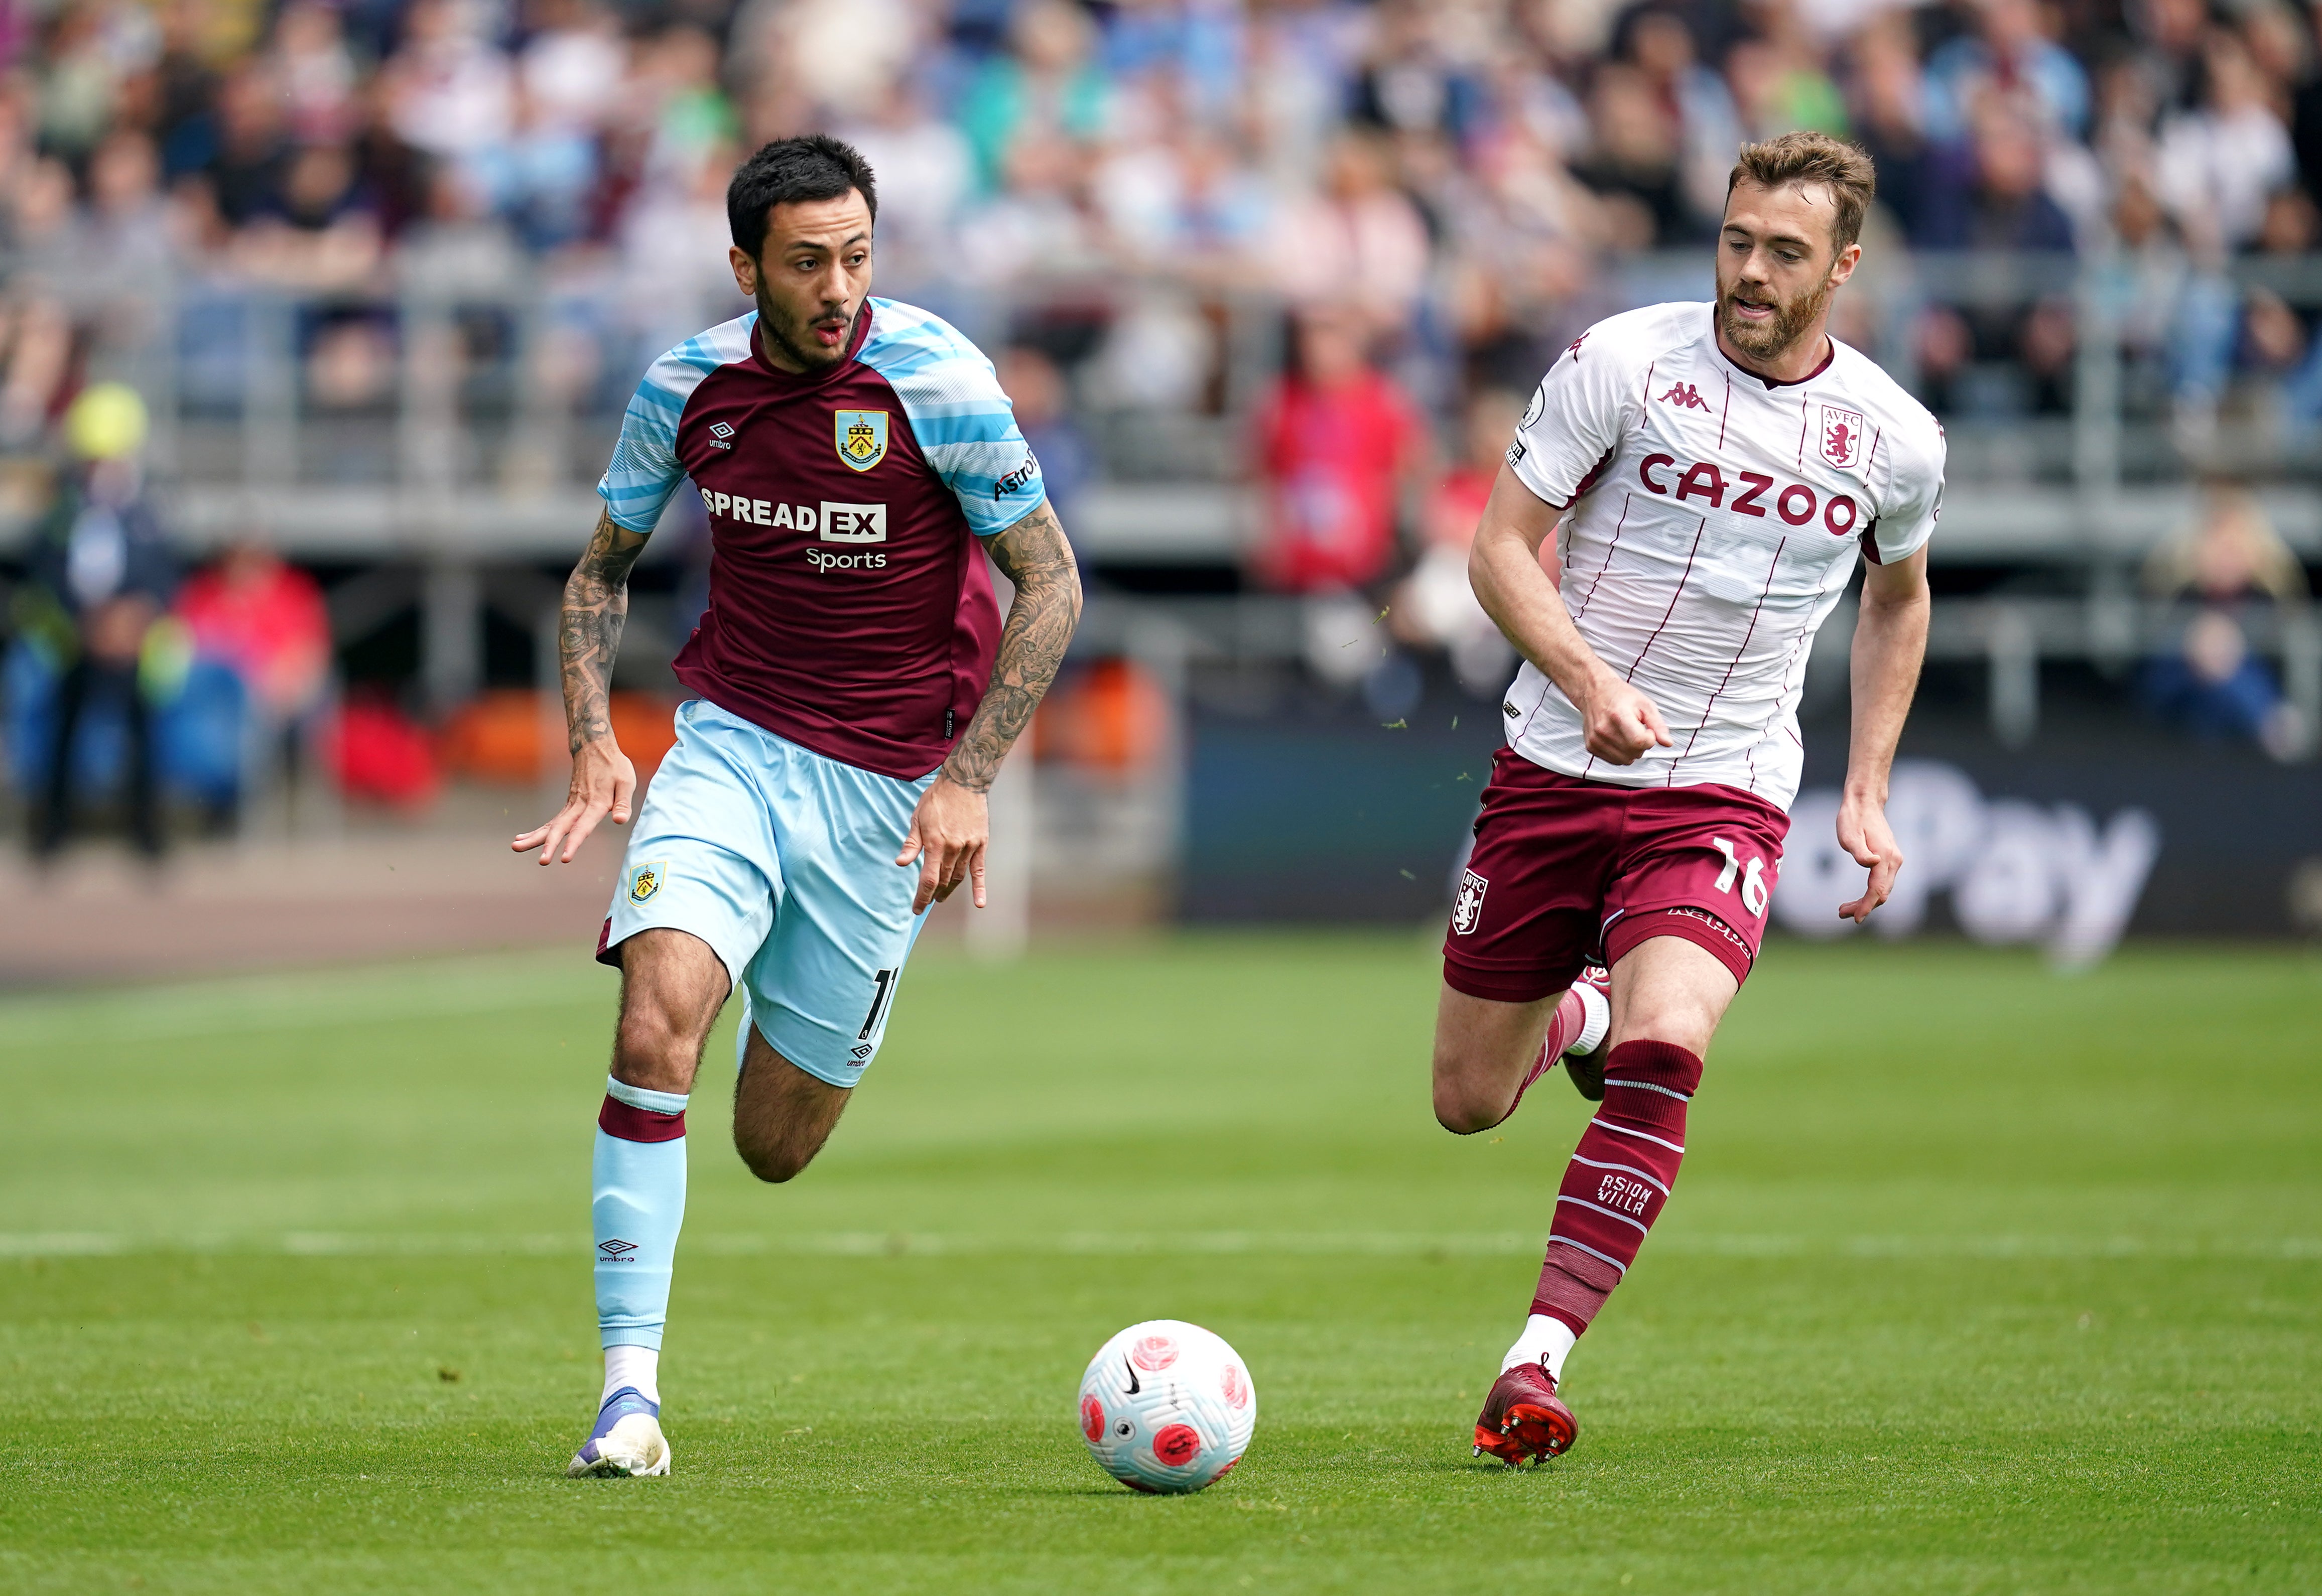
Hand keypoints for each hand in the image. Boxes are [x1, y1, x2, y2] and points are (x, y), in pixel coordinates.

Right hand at [512, 736, 636, 864]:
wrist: (594, 747)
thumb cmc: (614, 766)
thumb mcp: (626, 782)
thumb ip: (623, 804)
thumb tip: (619, 821)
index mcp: (596, 803)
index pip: (583, 826)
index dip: (574, 843)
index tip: (564, 858)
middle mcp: (580, 805)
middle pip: (561, 827)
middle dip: (550, 845)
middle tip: (542, 861)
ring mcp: (571, 805)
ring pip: (551, 824)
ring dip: (534, 838)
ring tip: (515, 846)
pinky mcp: (568, 805)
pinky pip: (551, 821)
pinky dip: (537, 831)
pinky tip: (522, 839)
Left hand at [895, 775, 986, 913]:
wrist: (963, 782)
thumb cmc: (936, 799)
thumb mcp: (917, 818)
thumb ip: (911, 843)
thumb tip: (901, 864)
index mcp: (934, 843)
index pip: (928, 879)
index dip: (922, 897)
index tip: (917, 908)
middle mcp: (953, 848)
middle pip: (943, 880)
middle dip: (934, 894)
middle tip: (927, 901)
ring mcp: (969, 846)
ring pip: (959, 876)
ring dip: (950, 890)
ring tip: (941, 897)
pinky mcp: (981, 843)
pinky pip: (979, 869)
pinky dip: (979, 887)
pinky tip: (980, 903)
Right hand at [1576, 668, 1672, 764]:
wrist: (1594, 691)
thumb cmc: (1620, 696)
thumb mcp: (1645, 705)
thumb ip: (1658, 725)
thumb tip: (1668, 743)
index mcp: (1619, 716)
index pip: (1640, 742)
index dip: (1650, 739)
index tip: (1648, 730)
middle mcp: (1604, 729)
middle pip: (1634, 753)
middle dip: (1642, 745)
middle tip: (1637, 729)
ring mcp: (1596, 740)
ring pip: (1626, 760)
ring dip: (1632, 751)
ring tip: (1627, 734)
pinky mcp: (1591, 747)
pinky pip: (1615, 761)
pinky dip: (1621, 753)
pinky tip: (1619, 739)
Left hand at [1835, 789, 1901, 922]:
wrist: (1865, 802)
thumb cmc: (1853, 818)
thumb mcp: (1849, 835)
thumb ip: (1860, 851)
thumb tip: (1872, 864)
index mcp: (1884, 857)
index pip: (1877, 889)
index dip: (1866, 906)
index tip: (1855, 918)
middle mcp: (1894, 861)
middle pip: (1882, 893)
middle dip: (1864, 907)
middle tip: (1842, 913)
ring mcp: (1894, 860)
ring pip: (1884, 889)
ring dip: (1867, 902)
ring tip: (1845, 909)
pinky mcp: (1890, 859)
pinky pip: (1883, 882)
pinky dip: (1872, 893)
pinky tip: (1859, 897)